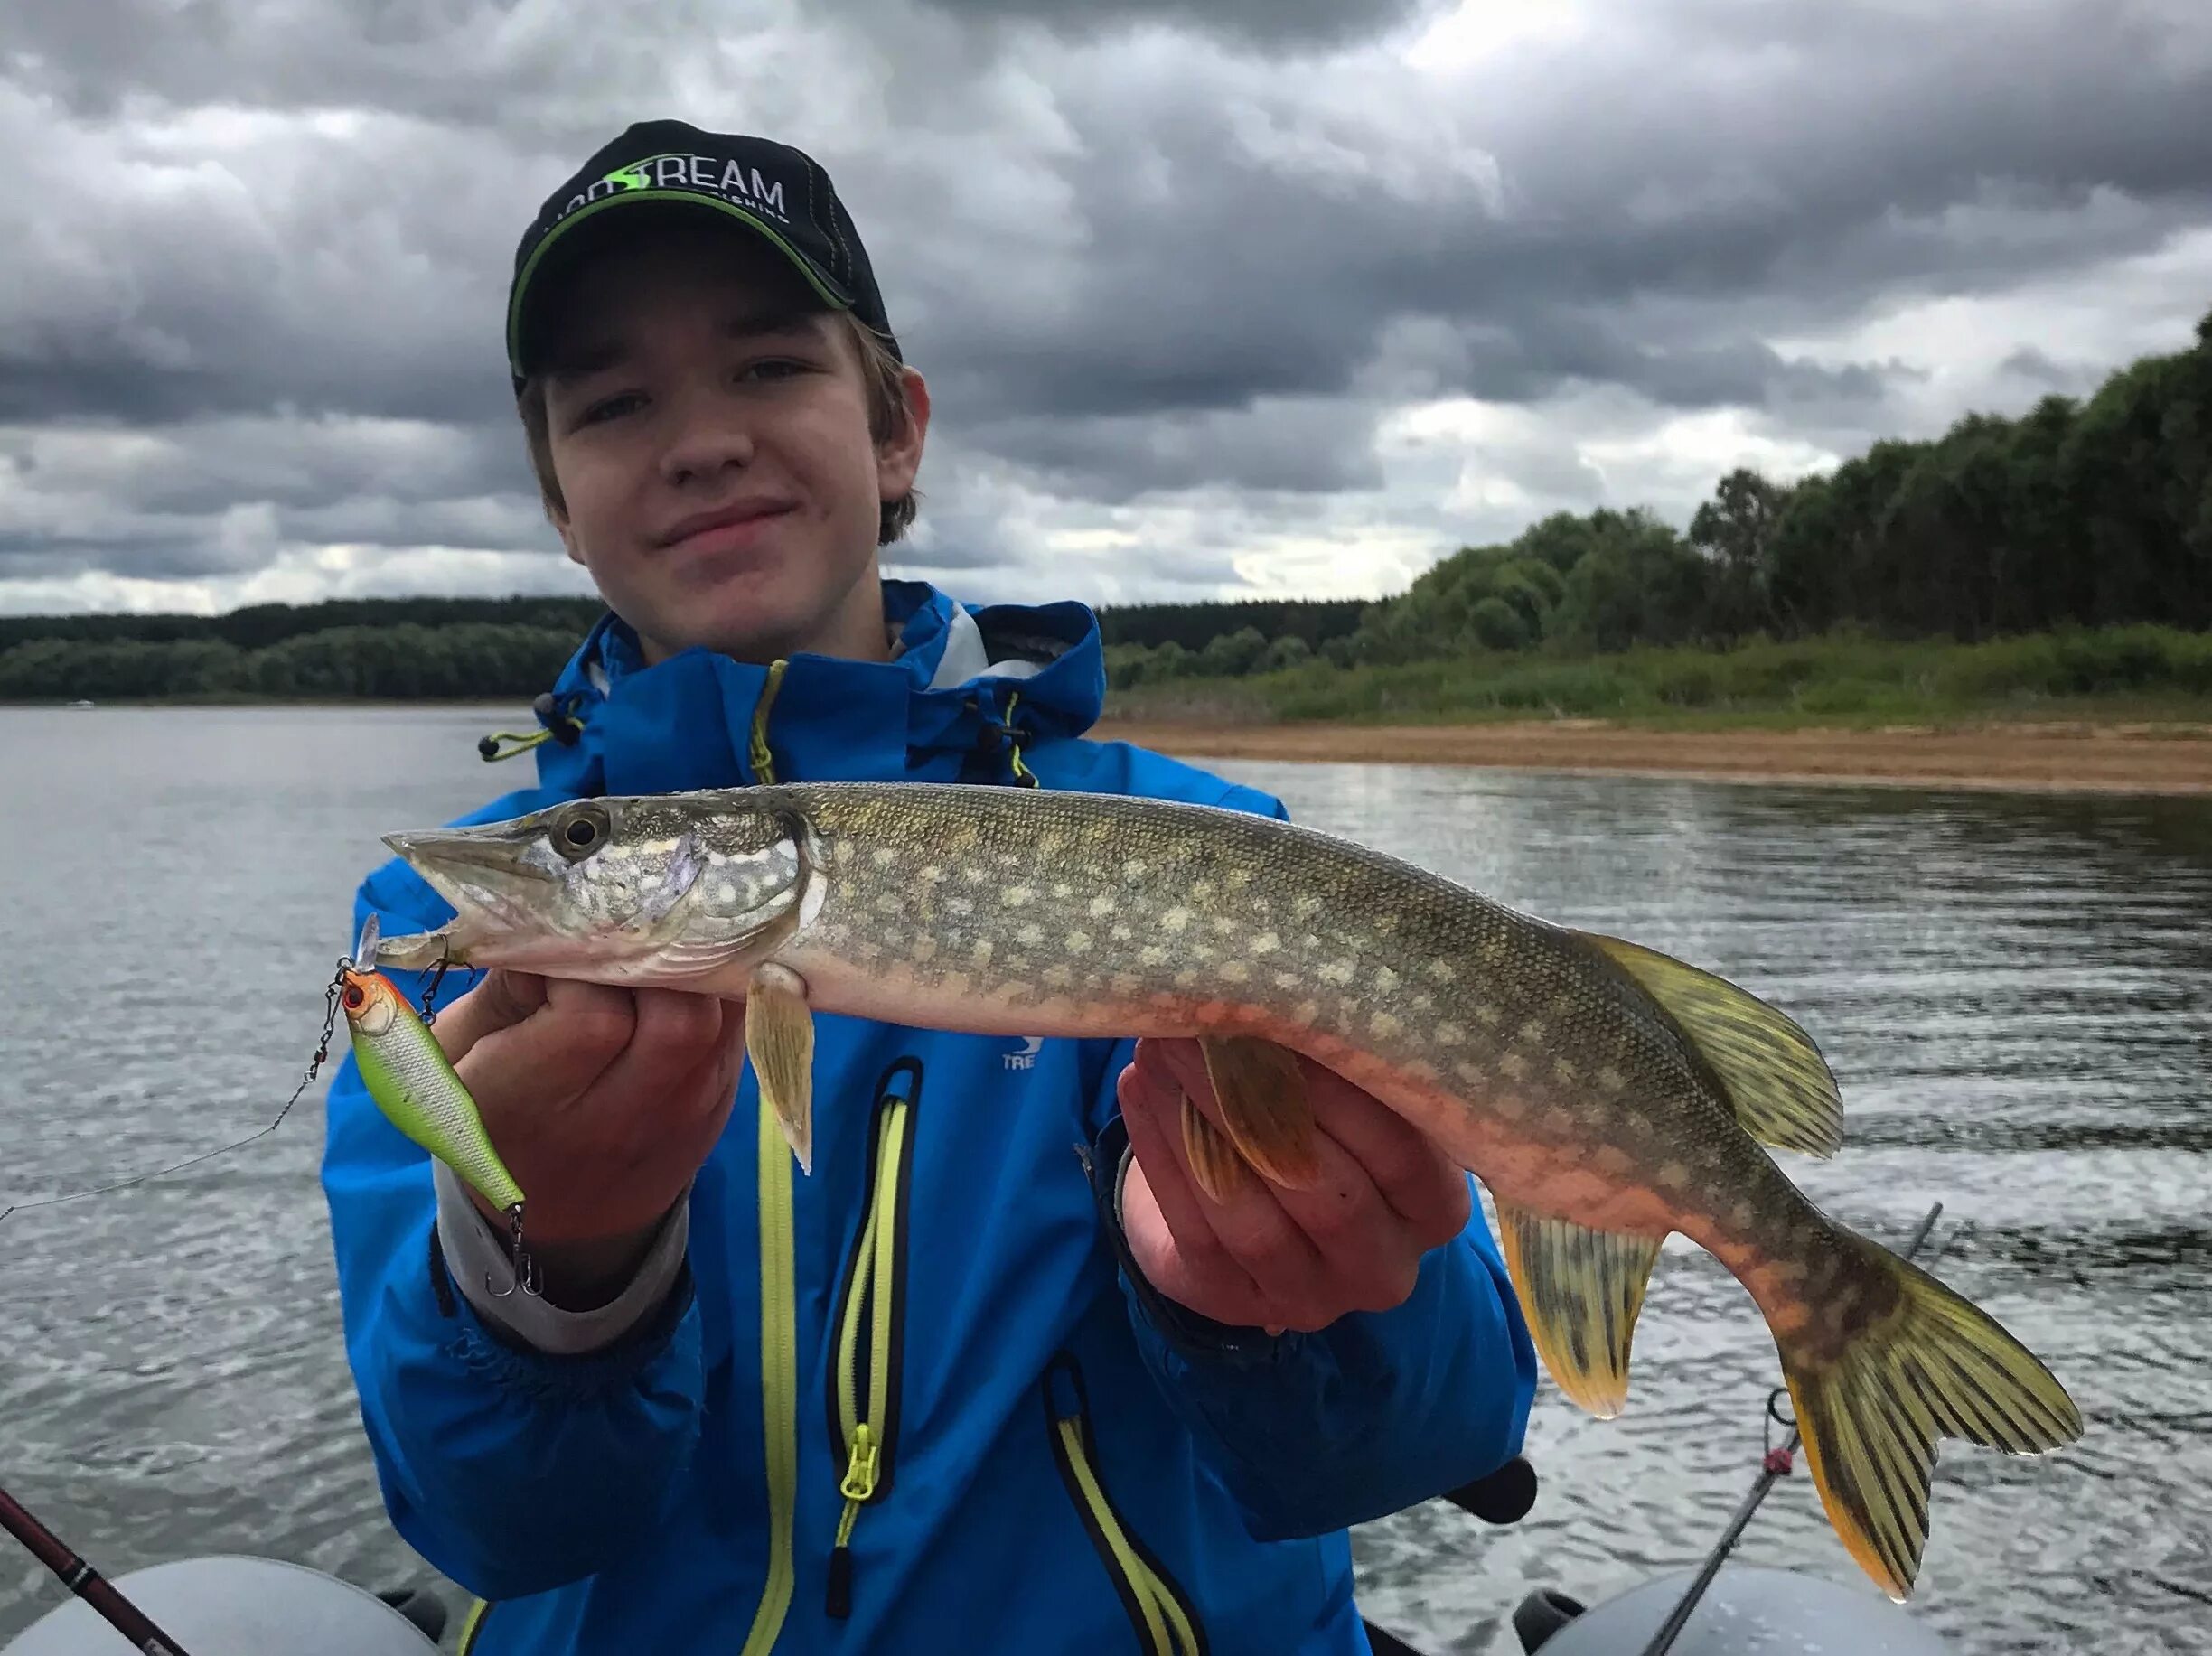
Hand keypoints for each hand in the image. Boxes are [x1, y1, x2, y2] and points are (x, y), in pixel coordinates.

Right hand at [428, 969, 748, 1305]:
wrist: (564, 1216)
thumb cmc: (495, 1111)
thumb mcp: (459, 1051)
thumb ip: (504, 985)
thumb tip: (560, 916)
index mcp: (531, 1109)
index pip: (593, 1020)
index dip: (584, 968)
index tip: (561, 951)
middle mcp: (620, 1120)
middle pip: (677, 1018)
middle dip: (651, 961)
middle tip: (620, 940)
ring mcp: (685, 1113)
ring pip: (718, 1015)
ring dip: (692, 965)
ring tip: (655, 944)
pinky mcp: (725, 1099)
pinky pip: (742, 1022)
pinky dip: (720, 981)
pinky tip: (690, 963)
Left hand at [1116, 1037, 1470, 1333]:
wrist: (1264, 1208)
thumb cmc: (1329, 1128)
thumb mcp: (1360, 1102)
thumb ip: (1347, 1063)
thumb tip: (1289, 985)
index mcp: (1434, 1210)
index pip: (1401, 1154)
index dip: (1343, 1089)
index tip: (1285, 1014)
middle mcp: (1382, 1267)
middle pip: (1322, 1189)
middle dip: (1255, 1099)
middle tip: (1202, 1021)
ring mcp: (1308, 1297)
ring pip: (1250, 1216)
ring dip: (1197, 1123)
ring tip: (1162, 1046)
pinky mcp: (1233, 1305)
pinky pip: (1194, 1231)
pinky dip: (1161, 1155)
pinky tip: (1139, 1088)